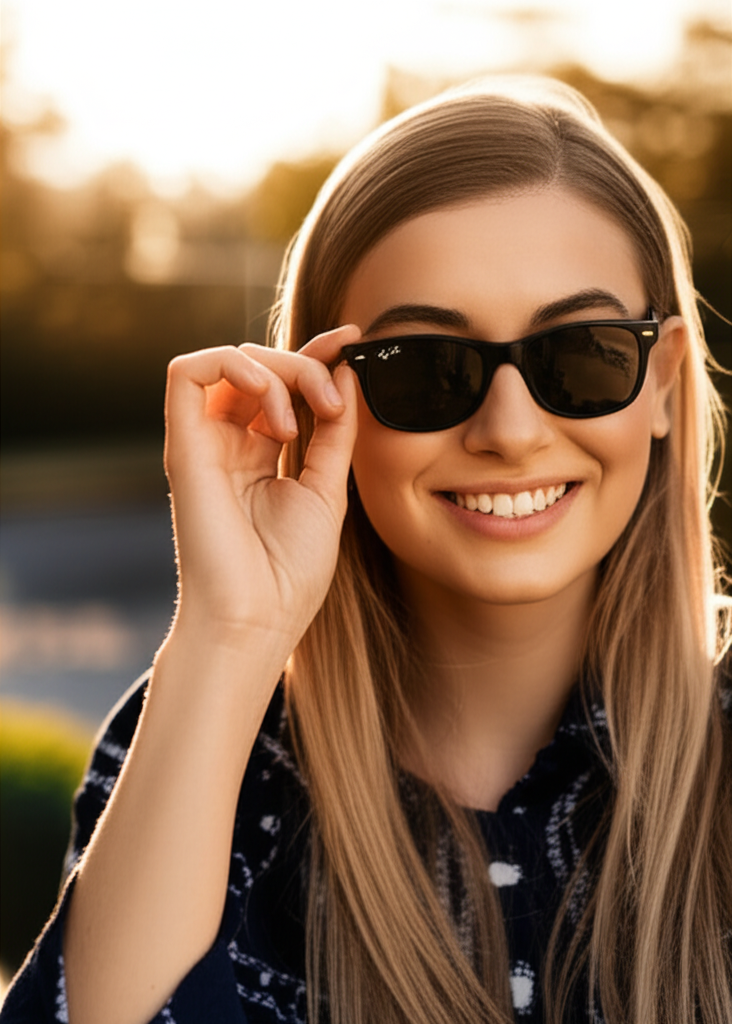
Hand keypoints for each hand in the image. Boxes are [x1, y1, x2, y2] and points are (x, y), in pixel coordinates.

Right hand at [163, 325, 360, 650]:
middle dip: (307, 365)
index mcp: (261, 454)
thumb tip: (348, 374)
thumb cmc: (289, 571)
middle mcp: (229, 443)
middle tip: (334, 403)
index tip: (356, 339)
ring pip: (230, 361)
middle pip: (262, 366)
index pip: (284, 384)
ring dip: (277, 370)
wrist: (256, 619)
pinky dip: (234, 366)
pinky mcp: (182, 445)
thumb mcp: (328, 490)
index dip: (317, 354)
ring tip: (301, 419)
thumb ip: (336, 432)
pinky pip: (188, 372)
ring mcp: (204, 442)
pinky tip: (270, 402)